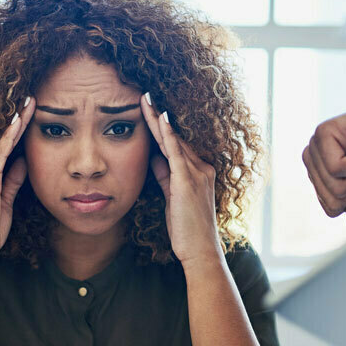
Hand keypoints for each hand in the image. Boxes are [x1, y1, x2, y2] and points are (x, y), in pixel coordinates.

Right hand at [0, 98, 33, 268]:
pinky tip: (19, 123)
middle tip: (31, 99)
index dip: (13, 129)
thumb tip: (23, 161)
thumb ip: (12, 180)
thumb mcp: (4, 201)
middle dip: (16, 118)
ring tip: (30, 104)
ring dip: (16, 122)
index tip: (26, 112)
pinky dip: (9, 137)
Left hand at [140, 92, 220, 266]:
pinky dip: (168, 135)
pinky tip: (160, 119)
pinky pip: (176, 153)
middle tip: (144, 94)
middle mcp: (201, 168)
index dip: (161, 127)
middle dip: (158, 116)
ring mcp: (197, 173)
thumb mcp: (173, 197)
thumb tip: (154, 159)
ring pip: (174, 140)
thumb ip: (166, 177)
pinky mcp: (188, 181)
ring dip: (159, 119)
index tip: (149, 109)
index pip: (176, 144)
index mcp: (199, 171)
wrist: (200, 251)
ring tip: (145, 100)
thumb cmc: (187, 229)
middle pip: (175, 137)